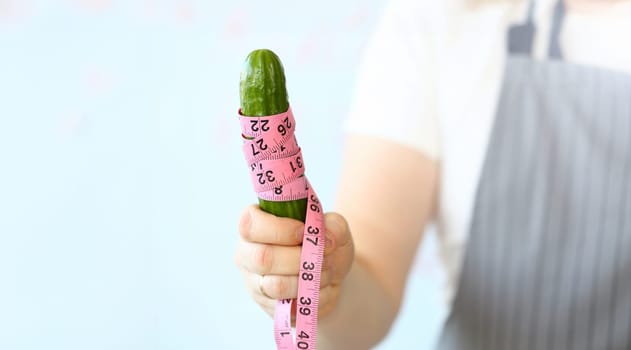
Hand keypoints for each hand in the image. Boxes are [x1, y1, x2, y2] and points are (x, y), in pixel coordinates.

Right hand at [235, 204, 353, 319]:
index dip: (280, 229)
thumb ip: (333, 225)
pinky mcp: (267, 305)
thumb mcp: (334, 227)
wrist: (331, 276)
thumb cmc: (324, 245)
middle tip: (320, 255)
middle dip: (300, 258)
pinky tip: (319, 287)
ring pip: (277, 285)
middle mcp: (247, 253)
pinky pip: (290, 306)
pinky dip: (314, 297)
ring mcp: (254, 282)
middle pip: (263, 258)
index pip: (250, 225)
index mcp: (255, 225)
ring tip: (324, 270)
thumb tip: (326, 239)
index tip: (304, 232)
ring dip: (310, 278)